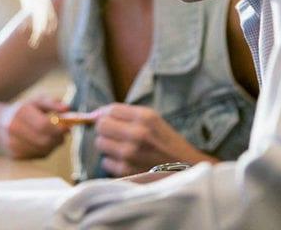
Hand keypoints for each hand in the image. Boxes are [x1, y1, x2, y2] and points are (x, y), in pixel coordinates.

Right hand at [0, 95, 69, 158]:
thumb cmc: (23, 111)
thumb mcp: (36, 102)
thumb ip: (52, 103)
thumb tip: (67, 108)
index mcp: (20, 113)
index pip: (43, 125)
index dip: (59, 128)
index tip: (68, 127)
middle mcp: (14, 129)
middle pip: (44, 140)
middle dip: (58, 138)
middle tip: (64, 133)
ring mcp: (13, 144)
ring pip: (43, 150)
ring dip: (53, 145)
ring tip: (54, 137)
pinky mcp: (15, 155)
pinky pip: (38, 156)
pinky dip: (45, 150)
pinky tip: (43, 142)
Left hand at [93, 104, 217, 176]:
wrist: (187, 171)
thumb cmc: (168, 144)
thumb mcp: (154, 120)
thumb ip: (126, 114)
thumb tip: (94, 114)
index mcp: (145, 117)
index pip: (110, 110)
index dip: (104, 113)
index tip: (105, 118)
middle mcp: (137, 133)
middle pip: (101, 125)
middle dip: (105, 129)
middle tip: (115, 134)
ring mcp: (130, 153)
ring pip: (100, 143)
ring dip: (108, 146)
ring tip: (122, 148)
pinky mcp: (126, 171)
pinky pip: (106, 161)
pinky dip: (113, 162)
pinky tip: (126, 161)